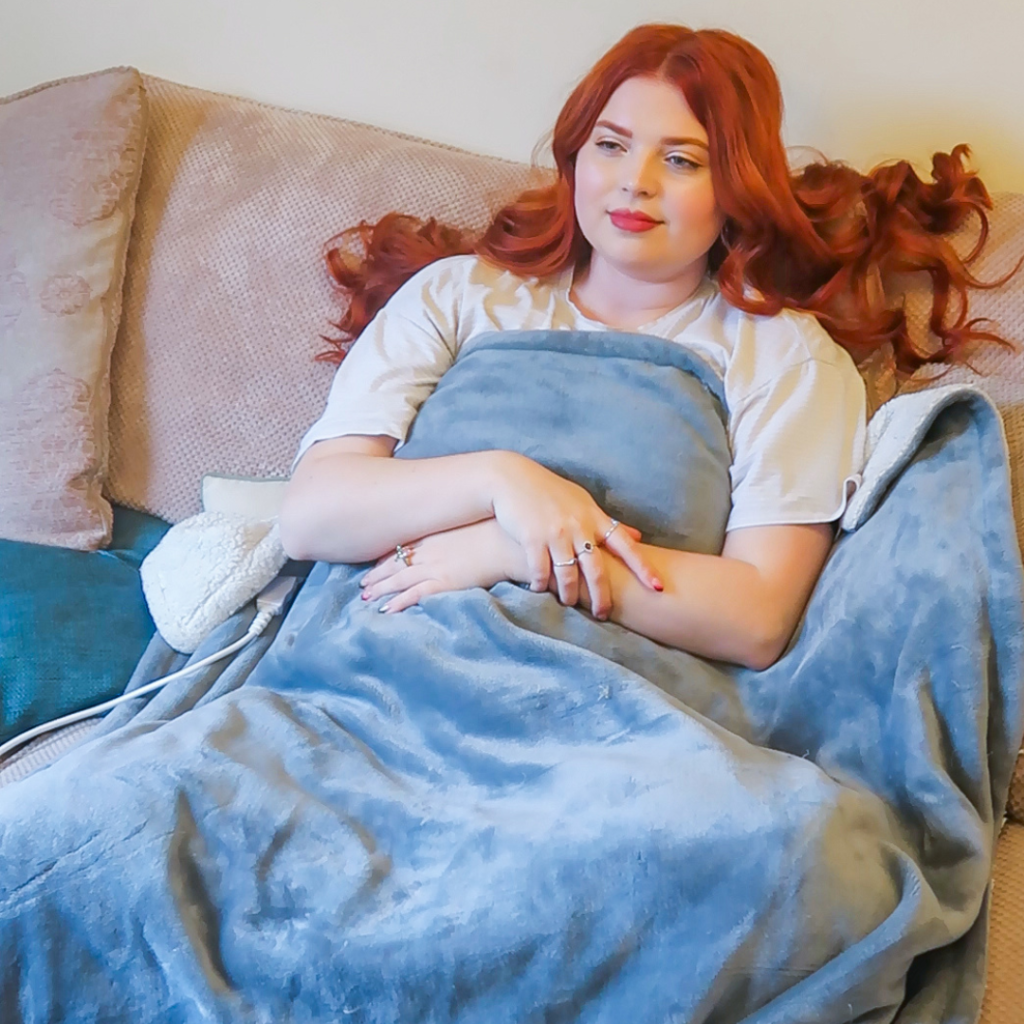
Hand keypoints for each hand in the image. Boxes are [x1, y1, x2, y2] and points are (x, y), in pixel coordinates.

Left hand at [359, 518, 523, 612]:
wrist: (512, 541)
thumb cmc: (500, 531)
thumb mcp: (475, 524)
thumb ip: (461, 532)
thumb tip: (459, 539)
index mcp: (437, 534)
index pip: (404, 546)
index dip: (388, 556)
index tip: (375, 563)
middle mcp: (430, 549)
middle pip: (396, 562)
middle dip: (377, 573)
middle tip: (362, 583)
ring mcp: (436, 566)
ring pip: (399, 579)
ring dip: (380, 588)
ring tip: (365, 596)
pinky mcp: (444, 582)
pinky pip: (414, 594)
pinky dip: (398, 602)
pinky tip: (385, 609)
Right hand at [489, 451, 661, 611]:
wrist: (512, 478)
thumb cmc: (550, 491)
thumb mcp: (583, 502)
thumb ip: (609, 523)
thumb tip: (638, 537)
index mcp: (594, 517)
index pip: (625, 546)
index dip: (643, 567)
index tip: (658, 587)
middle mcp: (578, 526)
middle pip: (596, 569)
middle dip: (601, 596)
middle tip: (603, 614)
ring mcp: (555, 533)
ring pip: (568, 575)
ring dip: (569, 594)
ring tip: (568, 603)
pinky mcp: (532, 538)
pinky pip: (540, 571)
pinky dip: (540, 584)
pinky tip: (538, 589)